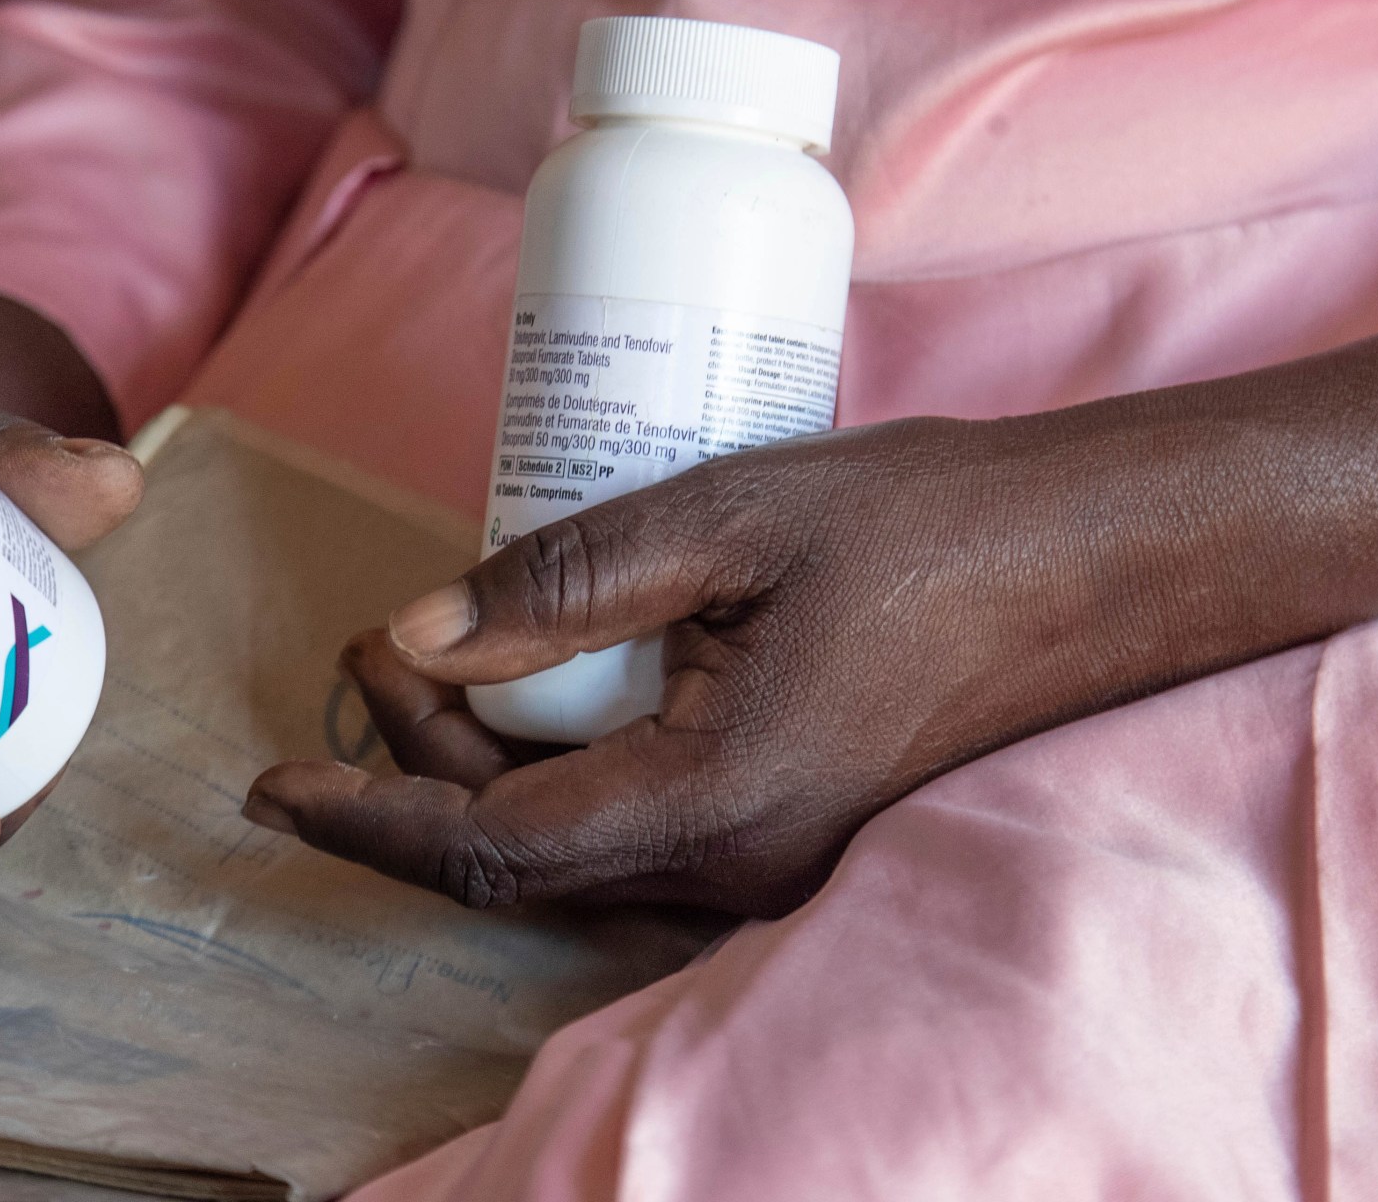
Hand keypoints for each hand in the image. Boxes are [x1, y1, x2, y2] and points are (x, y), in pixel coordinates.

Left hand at [245, 315, 1377, 916]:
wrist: (1105, 558)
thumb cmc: (939, 522)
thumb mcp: (733, 514)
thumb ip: (565, 581)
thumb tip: (418, 636)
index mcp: (720, 801)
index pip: (492, 849)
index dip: (369, 815)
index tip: (272, 783)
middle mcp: (739, 863)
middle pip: (520, 862)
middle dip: (417, 772)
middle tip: (376, 643)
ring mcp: (772, 858)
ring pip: (574, 852)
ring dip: (484, 774)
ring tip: (437, 655)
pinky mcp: (793, 824)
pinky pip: (636, 827)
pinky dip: (559, 772)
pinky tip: (541, 683)